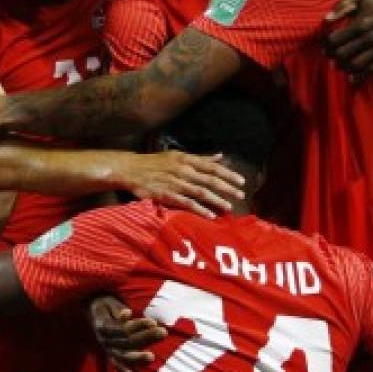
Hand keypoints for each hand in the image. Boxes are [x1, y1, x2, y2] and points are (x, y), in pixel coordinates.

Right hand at [89, 294, 165, 371]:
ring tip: (152, 356)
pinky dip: (122, 369)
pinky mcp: (109, 353)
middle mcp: (104, 339)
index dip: (139, 325)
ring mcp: (106, 348)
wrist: (93, 310)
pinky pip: (115, 363)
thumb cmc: (105, 304)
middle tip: (163, 332)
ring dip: (138, 356)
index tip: (153, 321)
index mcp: (103, 325)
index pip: (123, 329)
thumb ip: (117, 309)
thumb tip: (127, 313)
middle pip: (127, 341)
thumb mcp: (109, 302)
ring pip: (123, 355)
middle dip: (146, 337)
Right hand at [121, 151, 244, 218]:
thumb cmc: (155, 162)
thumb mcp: (178, 156)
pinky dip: (200, 209)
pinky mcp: (167, 194)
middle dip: (227, 188)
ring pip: (201, 192)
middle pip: (210, 179)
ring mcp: (175, 183)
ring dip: (216, 200)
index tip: (241, 181)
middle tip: (241, 195)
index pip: (211, 166)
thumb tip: (220, 156)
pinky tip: (210, 215)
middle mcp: (183, 170)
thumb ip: (200, 158)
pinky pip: (187, 203)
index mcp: (186, 159)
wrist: (131, 169)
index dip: (228, 173)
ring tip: (229, 207)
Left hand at [324, 0, 372, 76]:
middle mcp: (368, 38)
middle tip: (329, 55)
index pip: (334, 41)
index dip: (326, 45)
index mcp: (359, 24)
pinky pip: (372, 69)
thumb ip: (341, 6)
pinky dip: (360, 77)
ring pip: (355, 65)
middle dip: (332, 56)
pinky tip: (351, 79)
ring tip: (339, 64)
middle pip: (342, 55)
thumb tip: (326, 19)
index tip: (325, 45)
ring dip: (343, 67)